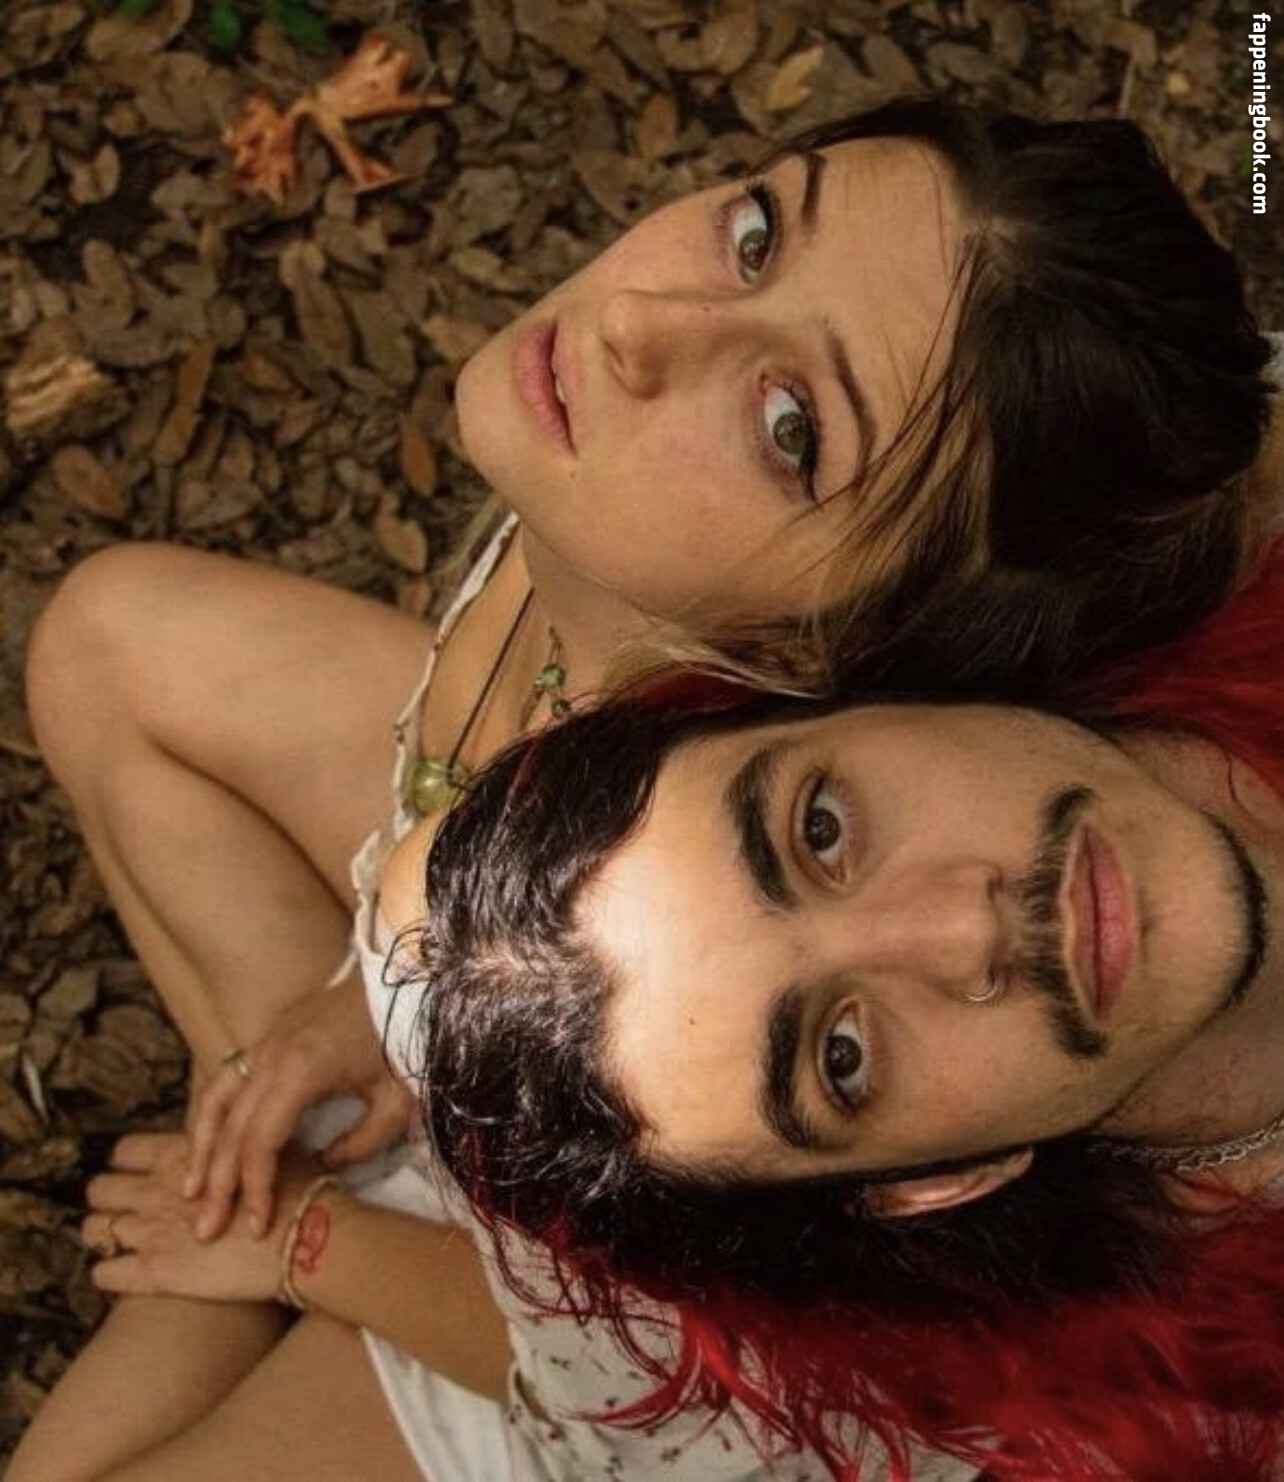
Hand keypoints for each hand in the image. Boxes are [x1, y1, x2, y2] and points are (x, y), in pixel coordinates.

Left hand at [82, 1133, 326, 1304]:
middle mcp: (157, 1189)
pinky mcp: (155, 1273)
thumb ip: (230, 1146)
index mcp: (181, 1155)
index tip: (142, 1174)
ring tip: (126, 1242)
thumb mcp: (263, 1149)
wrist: (309, 1238)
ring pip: (94, 1229)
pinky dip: (109, 1273)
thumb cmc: (296, 1190)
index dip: (129, 1163)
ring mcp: (152, 1232)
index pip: (125, 1151)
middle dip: (108, 1198)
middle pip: (99, 1188)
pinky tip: (123, 1274)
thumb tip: (228, 1143)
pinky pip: (105, 1273)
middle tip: (130, 1209)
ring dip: (104, 1234)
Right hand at [186, 975, 414, 1239]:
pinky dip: (209, 1114)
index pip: (260, 1142)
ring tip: (189, 1191)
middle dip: (217, 1183)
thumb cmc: (405, 1038)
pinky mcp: (270, 1035)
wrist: (404, 979)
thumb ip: (361, 1143)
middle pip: (230, 1128)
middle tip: (206, 1230)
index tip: (254, 1227)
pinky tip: (206, 1142)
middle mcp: (271, 1055)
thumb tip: (322, 1167)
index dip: (254, 1188)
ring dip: (200, 1148)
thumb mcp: (396, 1100)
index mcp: (300, 1071)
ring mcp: (265, 1041)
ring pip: (216, 1100)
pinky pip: (226, 1079)